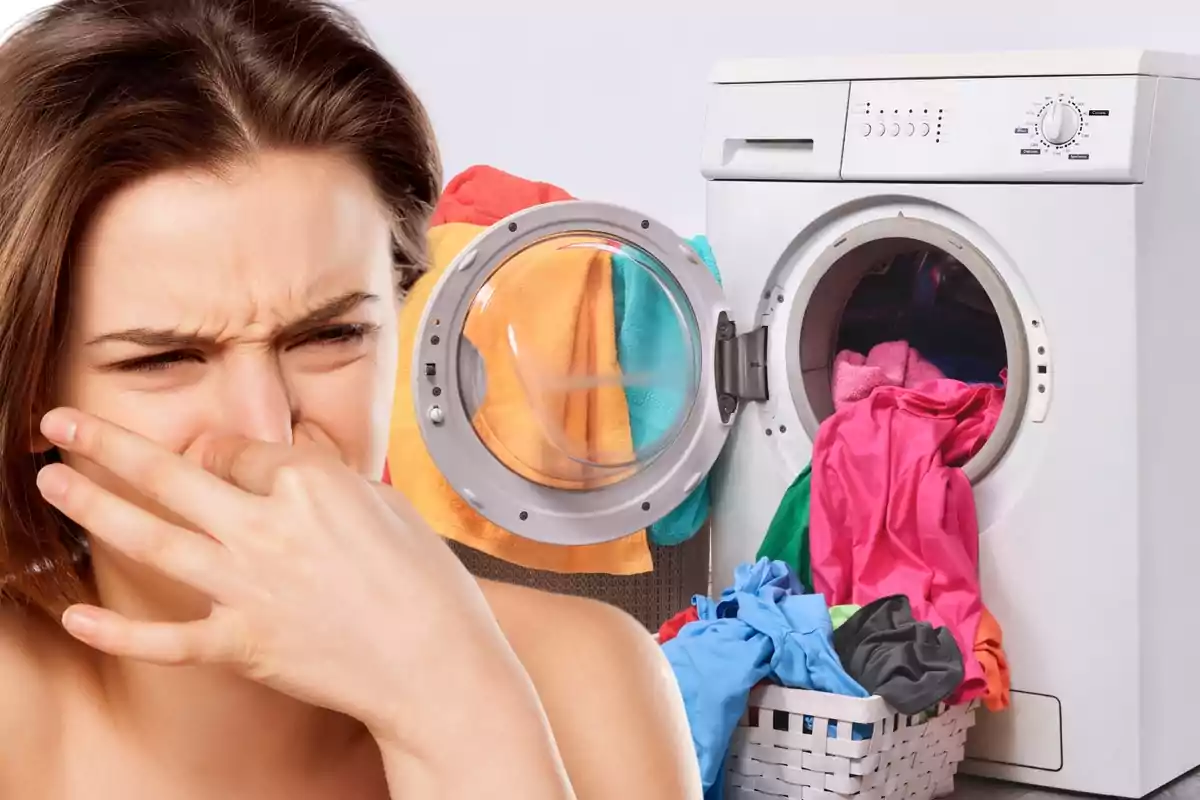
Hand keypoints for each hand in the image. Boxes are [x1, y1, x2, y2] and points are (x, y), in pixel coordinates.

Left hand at [33, 407, 524, 751]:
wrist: (438, 665)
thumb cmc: (427, 585)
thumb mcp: (384, 504)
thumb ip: (320, 482)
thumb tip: (279, 473)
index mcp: (309, 483)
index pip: (238, 450)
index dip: (225, 452)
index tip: (221, 461)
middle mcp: (267, 528)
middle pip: (171, 474)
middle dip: (108, 444)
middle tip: (62, 424)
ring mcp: (248, 588)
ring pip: (152, 538)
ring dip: (94, 506)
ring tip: (53, 481)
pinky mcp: (242, 644)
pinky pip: (166, 637)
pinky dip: (117, 631)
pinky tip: (77, 616)